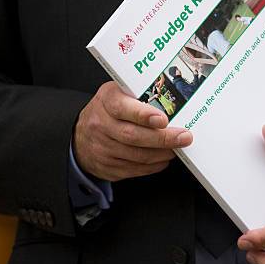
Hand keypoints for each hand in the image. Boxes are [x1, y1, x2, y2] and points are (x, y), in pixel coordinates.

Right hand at [73, 81, 192, 180]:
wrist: (81, 135)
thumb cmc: (108, 110)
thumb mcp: (118, 94)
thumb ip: (139, 96)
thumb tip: (173, 104)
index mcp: (106, 101)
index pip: (122, 108)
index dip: (143, 115)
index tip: (162, 119)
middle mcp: (100, 125)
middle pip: (133, 135)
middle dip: (163, 138)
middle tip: (183, 137)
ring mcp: (102, 148)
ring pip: (137, 155)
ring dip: (161, 153)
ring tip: (177, 148)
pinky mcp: (107, 166)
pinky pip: (134, 169)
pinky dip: (153, 165)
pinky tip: (163, 158)